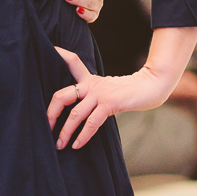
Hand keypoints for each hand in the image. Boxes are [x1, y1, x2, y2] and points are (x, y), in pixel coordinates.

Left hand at [46, 25, 196, 149]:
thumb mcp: (107, 90)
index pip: (71, 62)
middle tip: (45, 127)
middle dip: (50, 114)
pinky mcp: (109, 103)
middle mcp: (91, 85)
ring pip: (75, 114)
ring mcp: (100, 93)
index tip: (47, 50)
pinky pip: (91, 122)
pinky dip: (82, 136)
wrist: (151, 87)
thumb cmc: (129, 92)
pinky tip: (77, 145)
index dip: (59, 55)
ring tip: (59, 144)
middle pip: (61, 96)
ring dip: (65, 132)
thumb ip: (93, 97)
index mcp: (89, 79)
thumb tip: (78, 114)